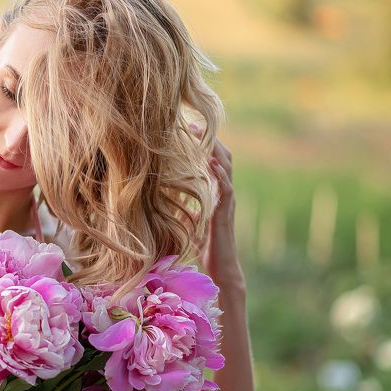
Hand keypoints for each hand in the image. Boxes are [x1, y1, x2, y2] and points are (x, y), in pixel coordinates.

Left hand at [188, 123, 243, 291]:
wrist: (219, 266)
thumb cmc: (203, 244)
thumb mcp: (188, 218)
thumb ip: (182, 203)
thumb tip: (162, 194)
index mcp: (215, 190)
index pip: (211, 160)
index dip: (202, 143)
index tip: (187, 128)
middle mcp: (223, 191)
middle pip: (221, 156)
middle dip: (208, 139)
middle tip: (191, 124)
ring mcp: (227, 199)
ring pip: (226, 167)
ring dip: (215, 149)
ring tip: (202, 134)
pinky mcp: (226, 210)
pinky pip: (226, 187)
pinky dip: (220, 173)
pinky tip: (211, 162)